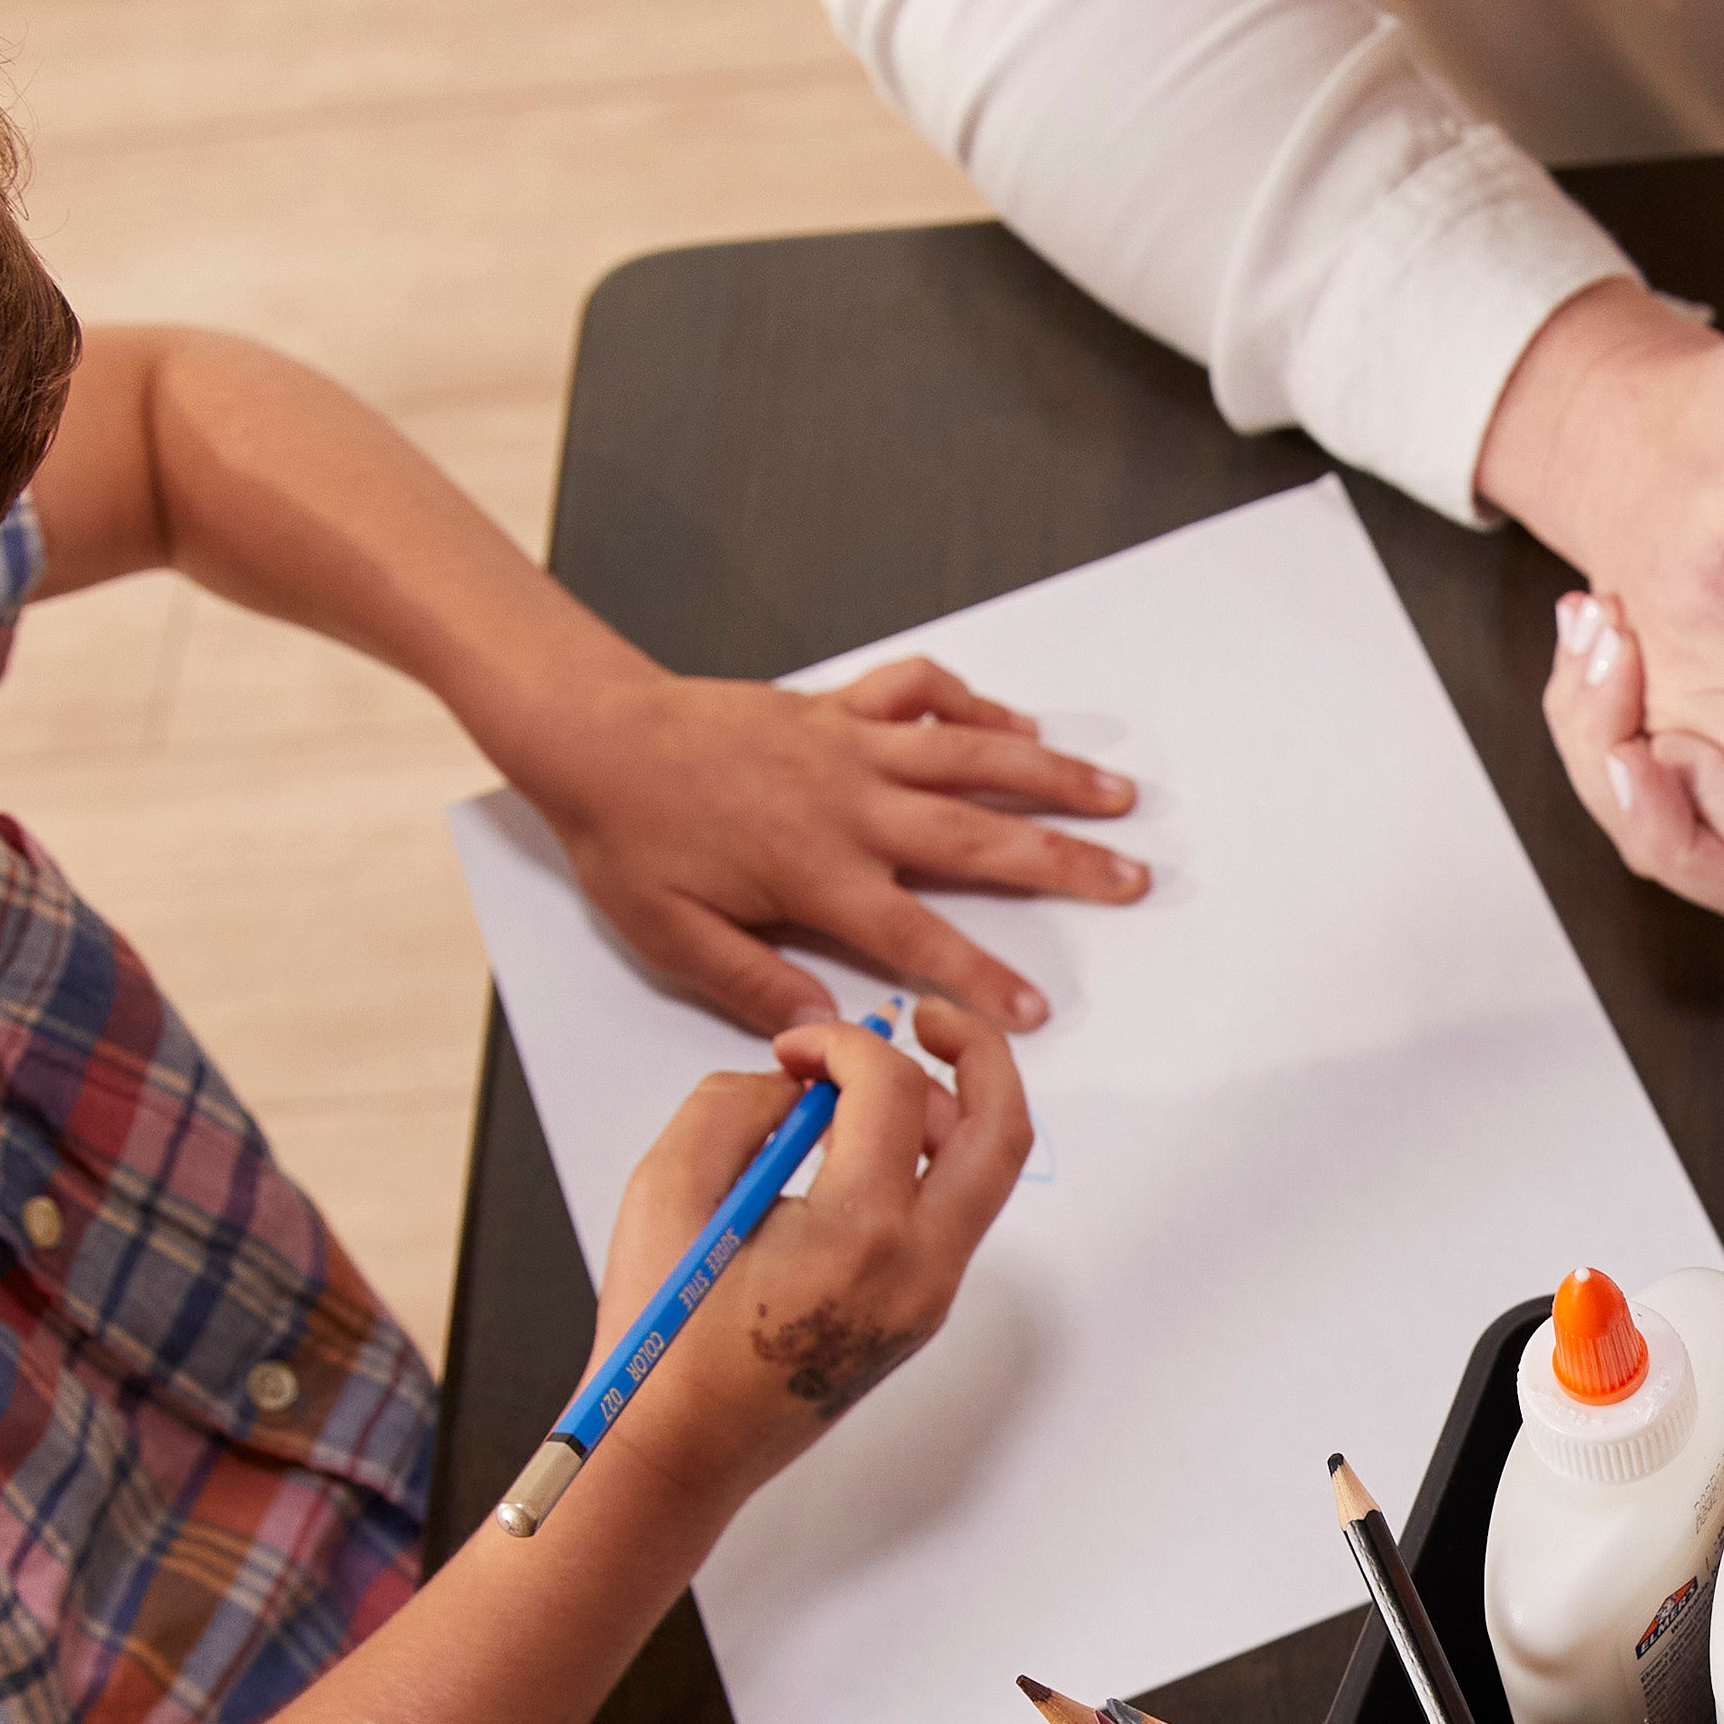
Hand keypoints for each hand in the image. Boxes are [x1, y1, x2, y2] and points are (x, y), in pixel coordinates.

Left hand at [514, 658, 1147, 1037]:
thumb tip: (824, 1029)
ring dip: (1051, 774)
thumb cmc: (627, 837)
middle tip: (1133, 880)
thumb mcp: (671, 935)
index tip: (1038, 1010)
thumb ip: (755, 983)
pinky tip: (1017, 723)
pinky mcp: (836, 706)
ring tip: (1118, 794)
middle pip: (978, 837)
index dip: (983, 977)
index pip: (919, 936)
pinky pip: (922, 694)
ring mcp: (850, 746)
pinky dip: (975, 705)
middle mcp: (849, 804)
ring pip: (972, 756)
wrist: (591, 733)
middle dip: (1063, 862)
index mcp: (816, 872)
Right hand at [587, 998, 1032, 1522]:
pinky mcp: (923, 1311)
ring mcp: (931, 1295)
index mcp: (862, 1233)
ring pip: (984, 1173)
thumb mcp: (667, 1187)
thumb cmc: (665, 1335)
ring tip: (867, 1092)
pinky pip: (950, 1214)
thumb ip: (734, 1104)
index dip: (843, 1041)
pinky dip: (922, 1162)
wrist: (683, 1448)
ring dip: (945, 1111)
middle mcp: (920, 1266)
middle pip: (1001, 1130)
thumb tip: (796, 1083)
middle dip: (976, 1052)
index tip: (795, 1048)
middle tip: (926, 1017)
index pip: (894, 1089)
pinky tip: (857, 1150)